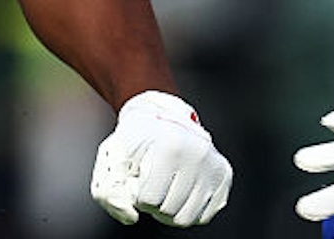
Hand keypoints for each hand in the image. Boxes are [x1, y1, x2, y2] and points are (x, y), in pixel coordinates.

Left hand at [90, 90, 231, 226]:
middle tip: (152, 181)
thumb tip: (131, 218)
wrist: (161, 115)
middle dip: (154, 203)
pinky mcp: (224, 176)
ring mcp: (214, 165)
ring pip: (187, 218)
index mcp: (171, 146)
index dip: (137, 193)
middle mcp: (198, 154)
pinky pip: (204, 216)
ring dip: (170, 210)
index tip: (139, 175)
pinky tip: (180, 190)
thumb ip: (110, 190)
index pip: (149, 200)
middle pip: (169, 212)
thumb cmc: (136, 139)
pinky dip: (188, 209)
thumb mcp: (113, 155)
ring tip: (165, 188)